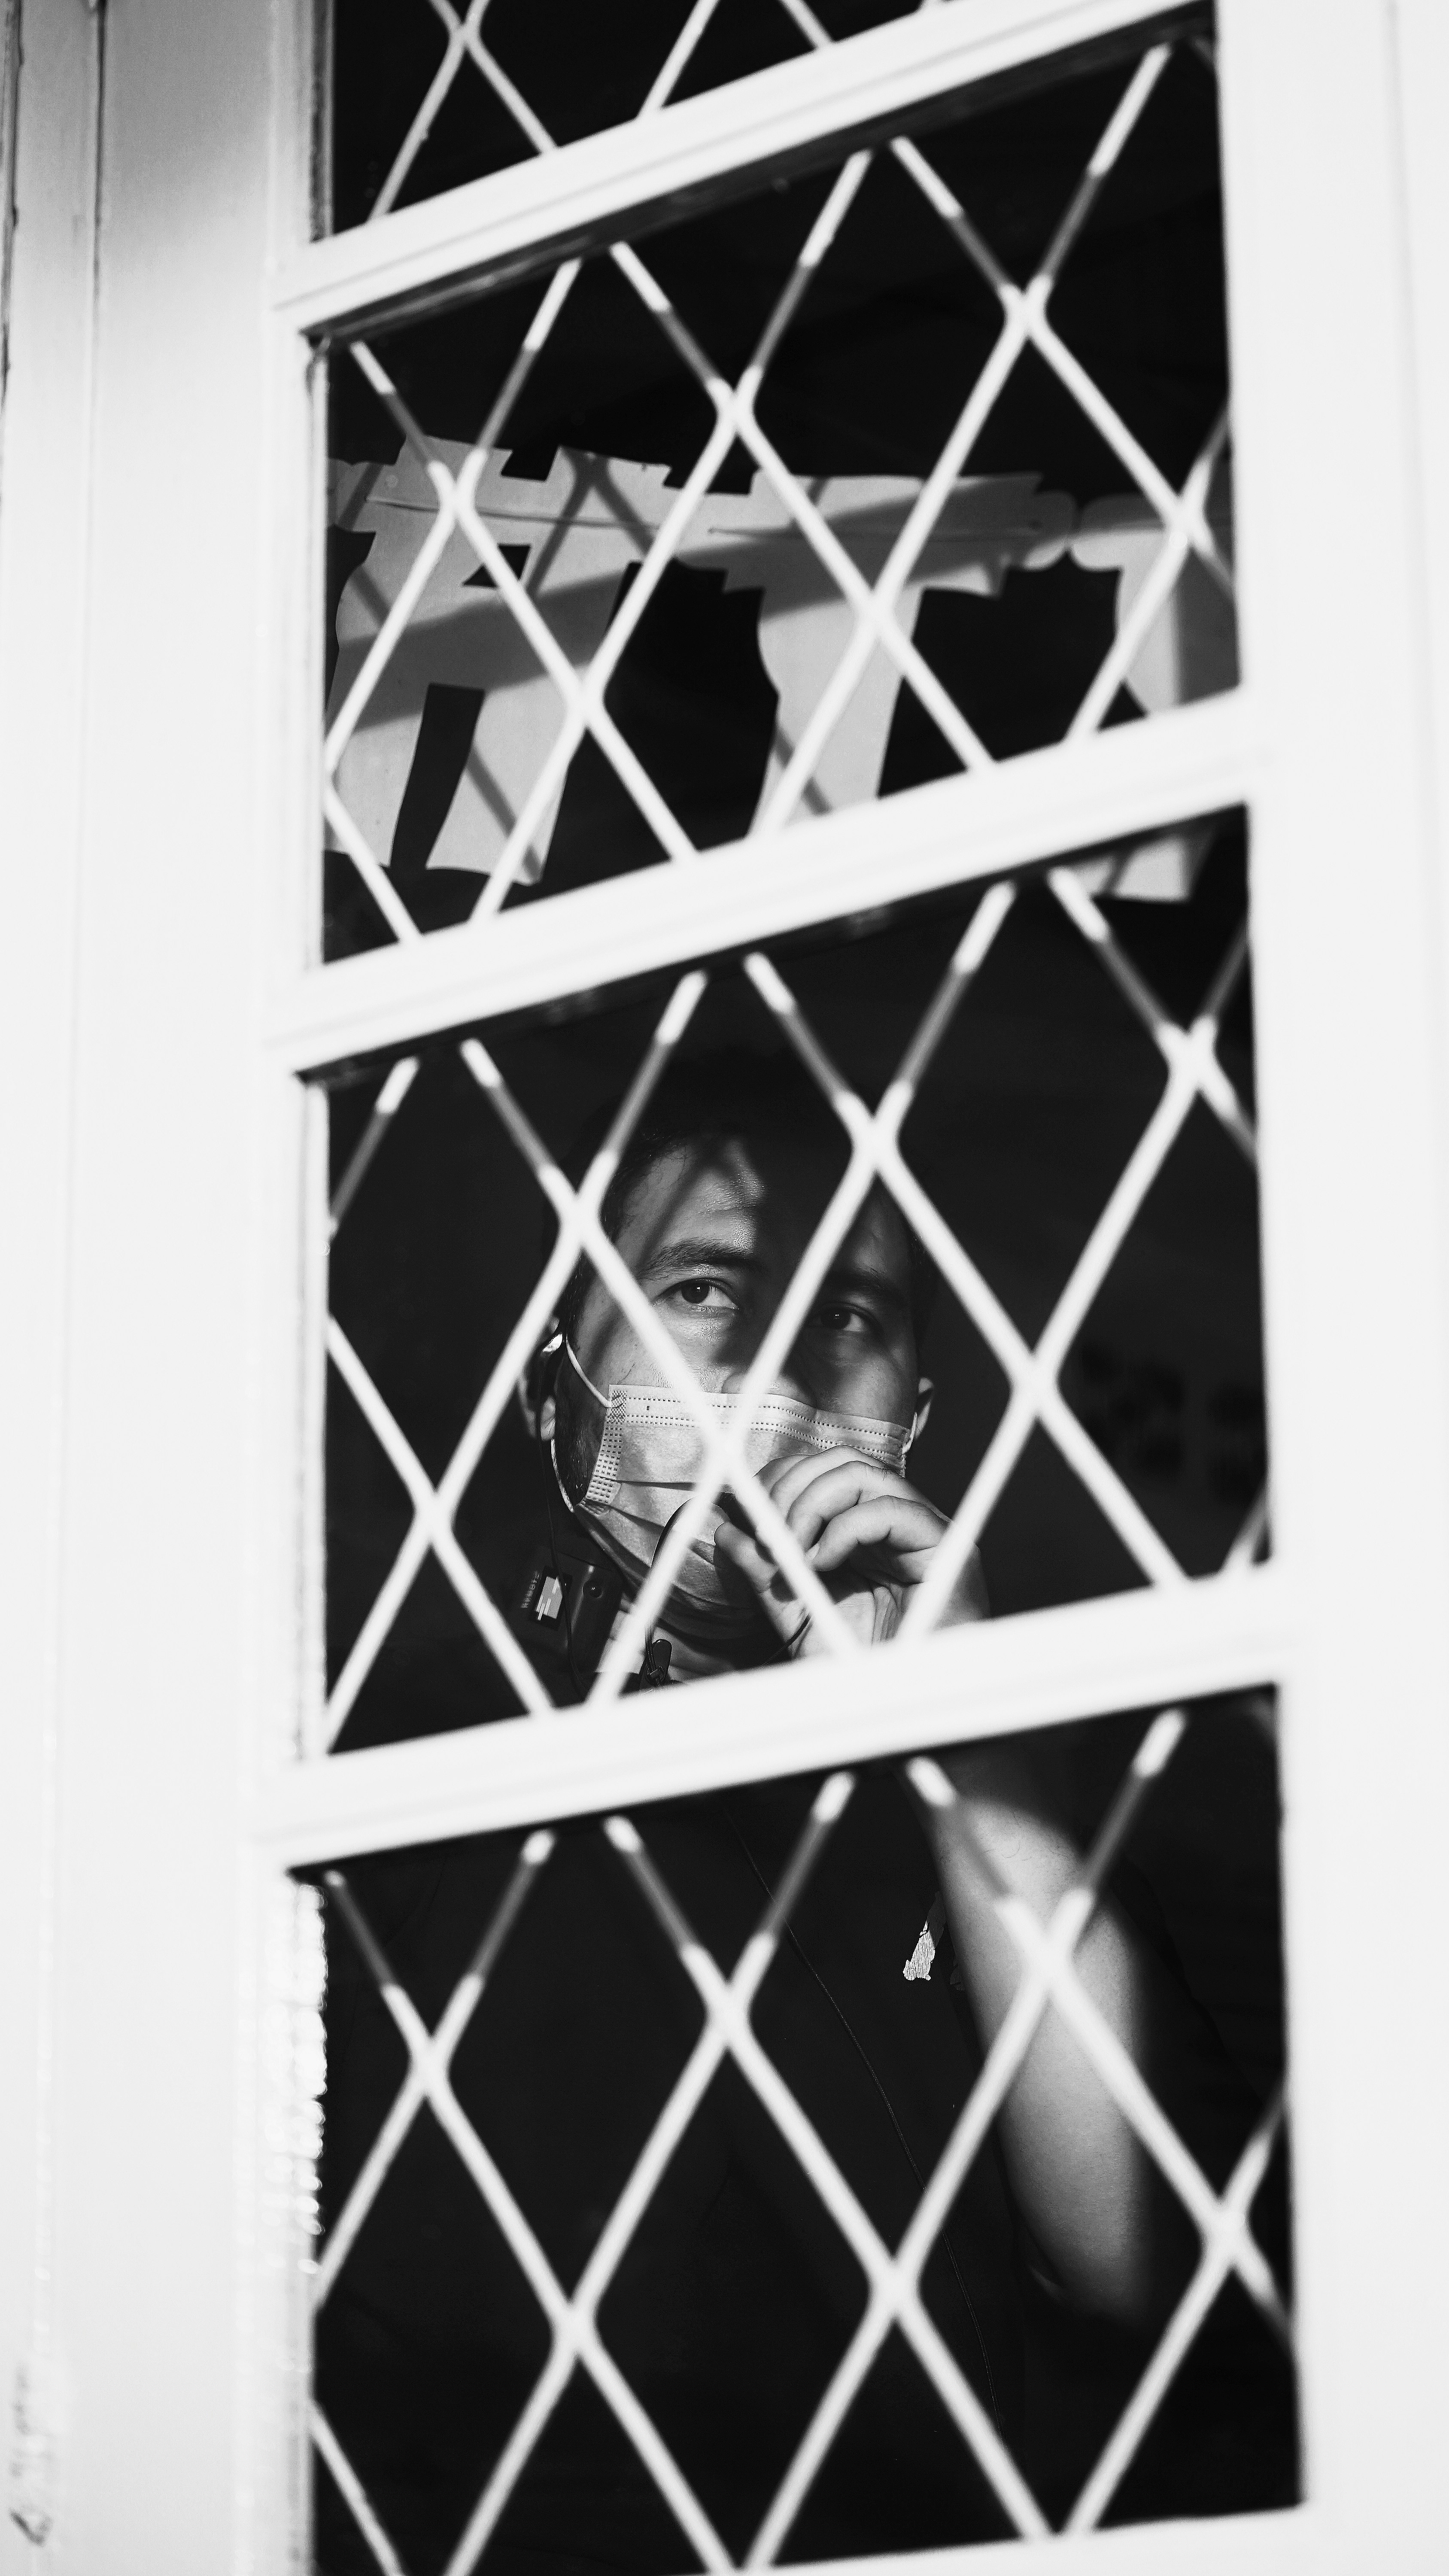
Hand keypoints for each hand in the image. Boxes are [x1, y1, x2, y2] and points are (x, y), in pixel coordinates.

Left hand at [714, 1448, 984, 1652]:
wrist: (905, 1711)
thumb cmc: (862, 1670)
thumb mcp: (799, 1617)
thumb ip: (767, 1575)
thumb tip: (728, 1531)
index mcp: (865, 1532)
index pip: (824, 1472)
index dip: (782, 1477)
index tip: (747, 1508)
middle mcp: (895, 1523)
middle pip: (843, 1462)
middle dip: (793, 1487)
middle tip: (768, 1533)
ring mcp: (922, 1532)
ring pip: (866, 1475)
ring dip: (813, 1503)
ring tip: (791, 1549)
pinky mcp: (946, 1549)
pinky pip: (892, 1511)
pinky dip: (847, 1528)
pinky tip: (822, 1562)